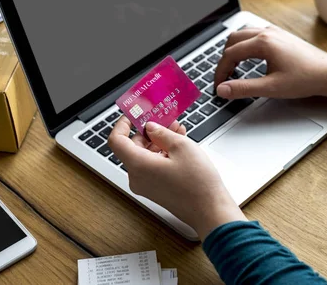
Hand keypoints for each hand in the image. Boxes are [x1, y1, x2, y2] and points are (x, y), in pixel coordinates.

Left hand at [108, 117, 246, 239]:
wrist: (210, 211)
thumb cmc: (198, 183)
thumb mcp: (182, 146)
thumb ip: (161, 132)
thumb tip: (150, 127)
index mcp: (138, 165)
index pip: (116, 140)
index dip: (122, 124)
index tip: (132, 114)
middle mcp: (137, 177)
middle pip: (132, 147)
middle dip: (148, 131)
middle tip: (164, 119)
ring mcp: (145, 185)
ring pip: (144, 156)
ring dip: (158, 141)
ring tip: (177, 131)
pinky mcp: (154, 189)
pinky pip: (151, 166)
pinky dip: (161, 153)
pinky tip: (178, 145)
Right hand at [214, 26, 326, 99]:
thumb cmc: (304, 79)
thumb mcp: (271, 88)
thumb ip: (244, 88)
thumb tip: (222, 90)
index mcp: (263, 43)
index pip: (230, 54)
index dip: (220, 71)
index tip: (218, 85)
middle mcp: (267, 33)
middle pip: (233, 40)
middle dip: (224, 59)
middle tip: (224, 77)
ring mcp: (274, 31)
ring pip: (242, 34)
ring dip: (233, 49)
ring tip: (232, 68)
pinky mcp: (279, 34)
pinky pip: (253, 33)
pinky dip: (244, 45)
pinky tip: (248, 58)